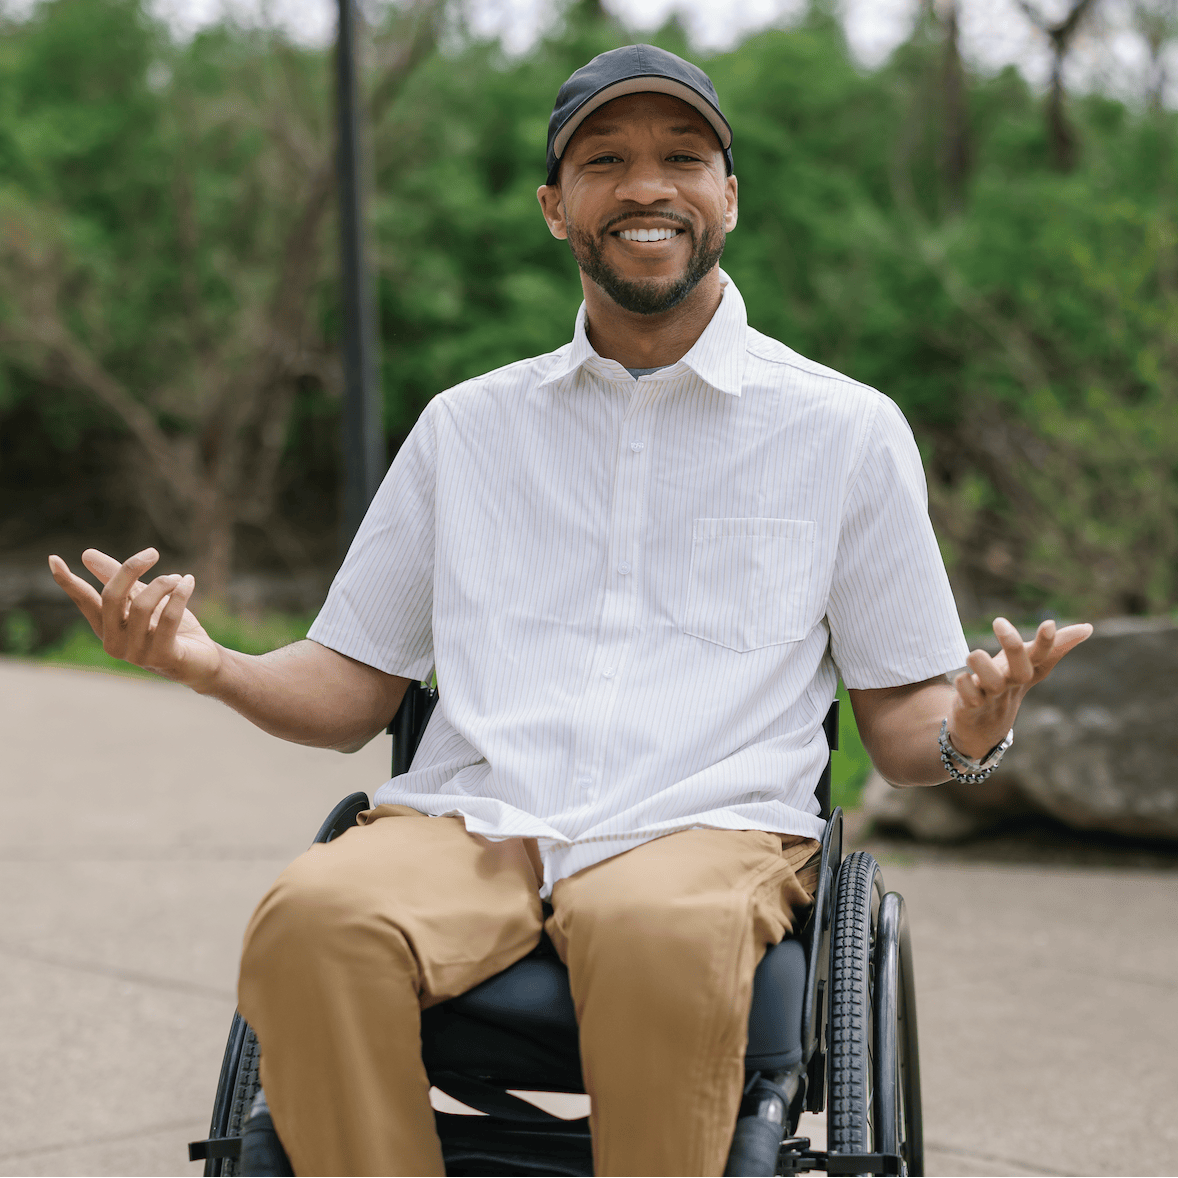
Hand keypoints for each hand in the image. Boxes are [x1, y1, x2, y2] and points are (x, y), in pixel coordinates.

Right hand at [48, 548, 221, 688]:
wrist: (202, 660)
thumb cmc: (170, 629)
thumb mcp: (142, 599)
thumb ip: (118, 579)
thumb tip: (86, 554)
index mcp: (106, 628)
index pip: (84, 601)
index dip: (69, 582)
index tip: (53, 559)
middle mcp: (115, 643)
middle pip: (112, 597)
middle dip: (130, 569)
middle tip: (152, 552)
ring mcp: (136, 654)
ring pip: (143, 605)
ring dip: (164, 584)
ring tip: (179, 578)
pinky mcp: (162, 657)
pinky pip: (168, 618)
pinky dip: (179, 595)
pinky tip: (188, 582)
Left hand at [948, 616, 1091, 759]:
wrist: (981, 728)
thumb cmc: (1005, 686)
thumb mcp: (1026, 665)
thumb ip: (1053, 647)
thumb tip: (1088, 628)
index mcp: (1024, 672)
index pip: (1042, 657)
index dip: (1048, 643)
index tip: (1049, 623)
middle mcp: (1010, 684)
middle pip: (1021, 670)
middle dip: (1013, 647)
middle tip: (999, 621)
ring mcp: (991, 697)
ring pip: (992, 684)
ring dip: (982, 667)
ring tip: (973, 654)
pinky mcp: (970, 708)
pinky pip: (969, 697)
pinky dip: (964, 686)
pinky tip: (960, 677)